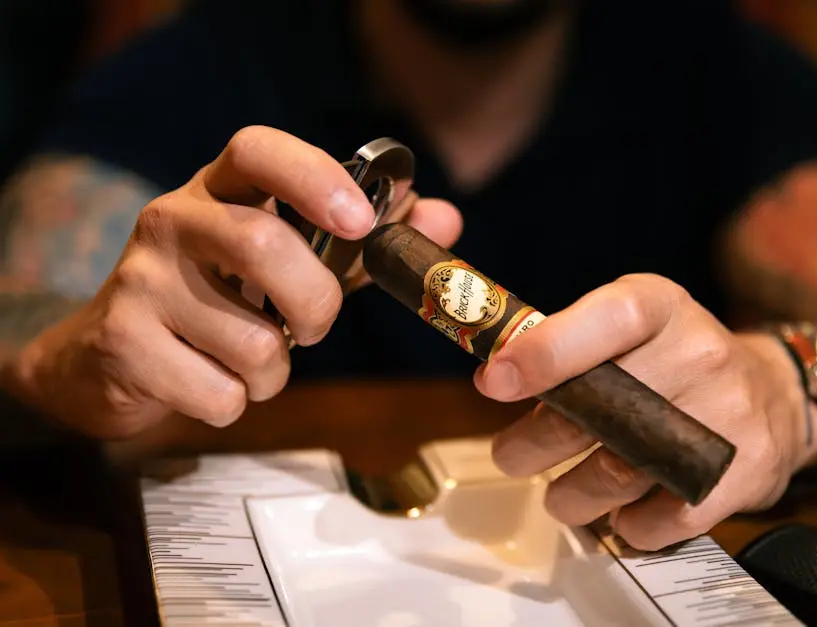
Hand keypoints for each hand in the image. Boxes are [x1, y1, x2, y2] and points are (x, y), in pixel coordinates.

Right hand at [12, 126, 461, 437]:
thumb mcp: (289, 261)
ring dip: (274, 371)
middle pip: (264, 245)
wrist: (109, 355)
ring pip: (251, 340)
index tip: (362, 221)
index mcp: (220, 190)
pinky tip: (211, 383)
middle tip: (313, 326)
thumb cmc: (218, 300)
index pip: (258, 150)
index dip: (315, 177)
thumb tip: (444, 218)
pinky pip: (219, 392)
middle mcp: (173, 219)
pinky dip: (236, 402)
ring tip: (251, 361)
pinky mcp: (124, 340)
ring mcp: (141, 279)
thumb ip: (363, 244)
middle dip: (315, 302)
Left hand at [475, 274, 816, 549]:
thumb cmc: (673, 360)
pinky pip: (665, 516)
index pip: (607, 320)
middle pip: (601, 409)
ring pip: (623, 471)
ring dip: (572, 494)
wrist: (772, 394)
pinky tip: (620, 514)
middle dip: (536, 442)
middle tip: (513, 455)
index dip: (546, 352)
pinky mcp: (747, 470)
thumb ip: (566, 346)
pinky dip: (629, 525)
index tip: (495, 381)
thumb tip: (497, 377)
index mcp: (660, 307)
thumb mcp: (626, 329)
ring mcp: (730, 412)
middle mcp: (701, 352)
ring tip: (561, 496)